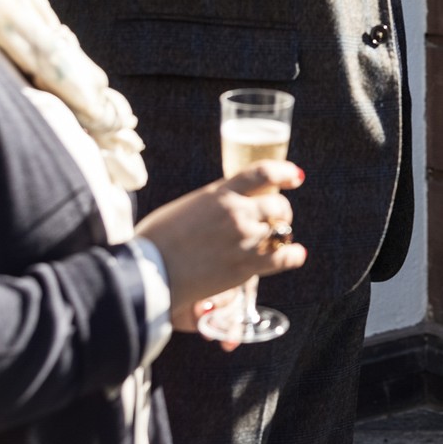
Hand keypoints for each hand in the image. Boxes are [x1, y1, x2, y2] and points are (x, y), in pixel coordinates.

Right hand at [134, 161, 306, 316]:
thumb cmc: (155, 241)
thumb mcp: (185, 209)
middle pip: (278, 204)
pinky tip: (294, 255)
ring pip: (283, 229)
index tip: (295, 176)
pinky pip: (284, 257)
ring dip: (283, 234)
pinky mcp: (245, 266)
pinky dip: (293, 255)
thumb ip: (210, 206)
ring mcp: (243, 239)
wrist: (147, 272)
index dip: (284, 172)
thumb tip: (221, 209)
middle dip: (281, 212)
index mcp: (219, 194)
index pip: (262, 172)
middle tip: (276, 220)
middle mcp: (236, 212)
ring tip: (278, 241)